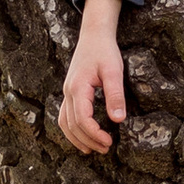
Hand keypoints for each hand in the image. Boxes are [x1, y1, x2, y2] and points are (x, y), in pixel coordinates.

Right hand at [60, 0, 126, 154]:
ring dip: (77, 138)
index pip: (82, 119)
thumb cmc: (105, 51)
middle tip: (105, 149)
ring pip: (64, 122)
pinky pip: (65, 115)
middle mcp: (68, 92)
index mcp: (78, 88)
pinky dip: (72, 129)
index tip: (109, 142)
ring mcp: (67, 92)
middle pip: (72, 125)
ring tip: (92, 149)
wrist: (93, 35)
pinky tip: (83, 135)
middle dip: (88, 140)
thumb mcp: (113, 71)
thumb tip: (118, 119)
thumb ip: (115, 95)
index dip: (94, 134)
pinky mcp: (70, 91)